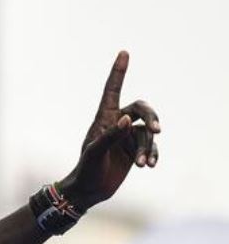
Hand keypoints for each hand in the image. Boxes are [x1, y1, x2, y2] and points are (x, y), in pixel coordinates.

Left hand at [56, 51, 159, 208]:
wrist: (89, 191)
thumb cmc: (86, 170)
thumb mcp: (95, 153)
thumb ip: (111, 135)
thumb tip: (128, 120)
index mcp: (103, 119)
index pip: (112, 91)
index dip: (118, 72)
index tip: (124, 53)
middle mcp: (117, 123)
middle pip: (141, 109)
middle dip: (151, 117)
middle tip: (157, 130)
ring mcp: (127, 136)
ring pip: (147, 132)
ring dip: (148, 147)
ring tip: (143, 164)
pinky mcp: (135, 149)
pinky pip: (151, 146)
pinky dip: (152, 154)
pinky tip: (150, 165)